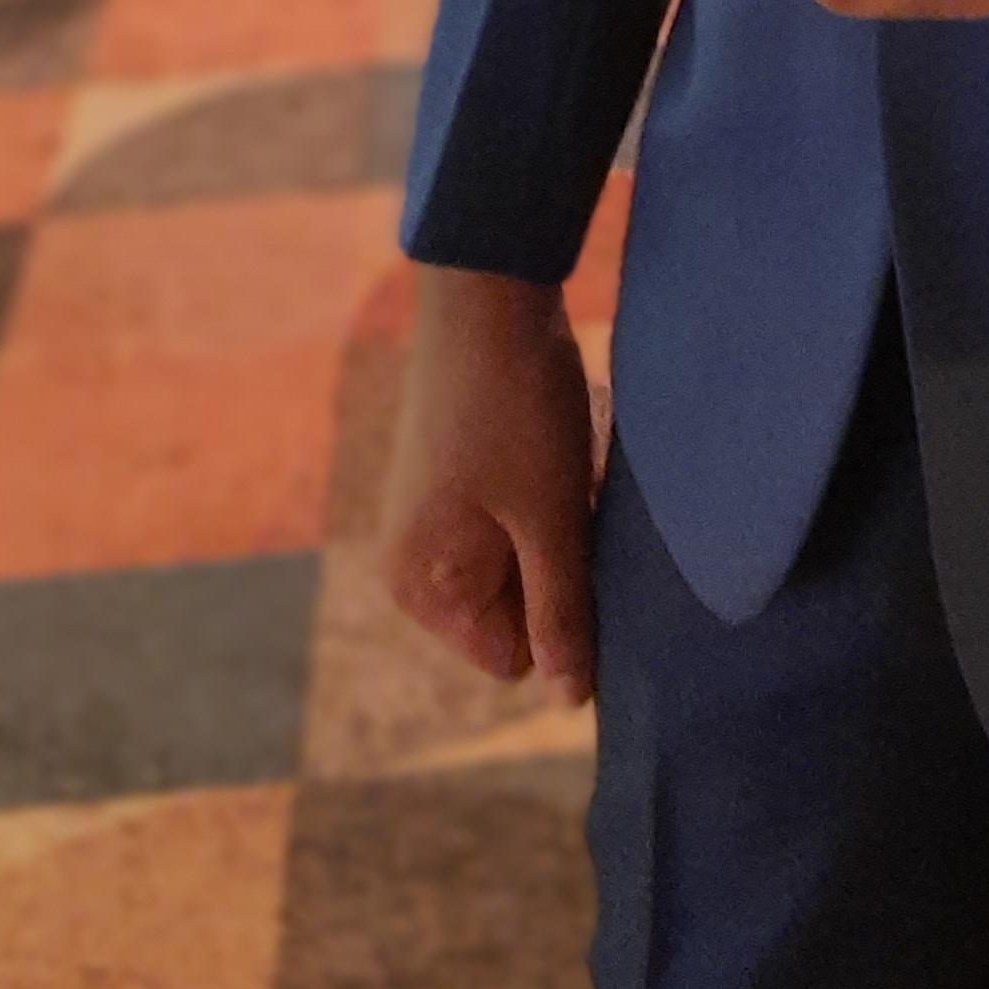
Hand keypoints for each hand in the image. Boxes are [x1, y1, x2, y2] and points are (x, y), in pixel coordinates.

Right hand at [379, 265, 599, 704]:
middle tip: (567, 493)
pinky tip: (549, 435)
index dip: (561, 613)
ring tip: (560, 459)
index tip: (576, 545)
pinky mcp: (448, 476)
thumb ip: (560, 613)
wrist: (484, 288)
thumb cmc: (516, 405)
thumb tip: (568, 700)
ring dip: (555, 521)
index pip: (513, 657)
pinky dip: (541, 488)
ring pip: (520, 556)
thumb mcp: (550, 517)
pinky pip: (511, 514)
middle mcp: (412, 564)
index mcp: (424, 588)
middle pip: (515, 608)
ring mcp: (427, 517)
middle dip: (556, 562)